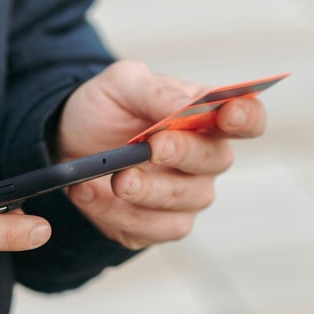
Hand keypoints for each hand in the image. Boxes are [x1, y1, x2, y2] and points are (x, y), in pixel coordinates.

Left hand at [55, 61, 267, 249]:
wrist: (66, 137)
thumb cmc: (104, 107)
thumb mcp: (121, 84)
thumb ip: (156, 90)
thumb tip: (188, 105)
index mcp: (203, 116)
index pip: (247, 118)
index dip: (246, 117)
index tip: (226, 115)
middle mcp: (203, 158)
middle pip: (214, 160)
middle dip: (182, 153)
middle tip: (151, 147)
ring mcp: (184, 195)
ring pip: (182, 201)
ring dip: (145, 190)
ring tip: (113, 177)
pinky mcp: (155, 225)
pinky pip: (148, 229)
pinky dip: (114, 212)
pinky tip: (86, 192)